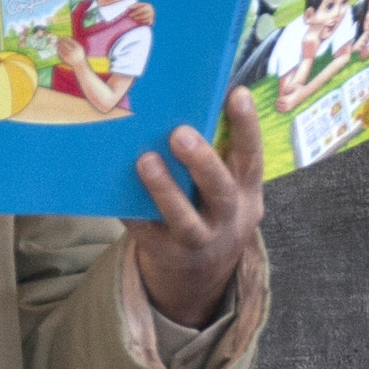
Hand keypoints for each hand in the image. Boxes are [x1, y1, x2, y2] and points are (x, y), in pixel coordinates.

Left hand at [130, 89, 264, 326]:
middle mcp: (228, 218)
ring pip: (186, 221)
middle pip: (220, 191)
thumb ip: (216, 154)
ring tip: (146, 161)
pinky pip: (147, 234)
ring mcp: (198, 241)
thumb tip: (184, 103)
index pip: (252, 157)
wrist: (201, 274)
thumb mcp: (226, 187)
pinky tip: (117, 193)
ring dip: (166, 190)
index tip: (237, 94)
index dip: (247, 126)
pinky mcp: (166, 254)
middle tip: (180, 134)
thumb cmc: (209, 208)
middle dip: (201, 162)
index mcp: (246, 191)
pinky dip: (133, 213)